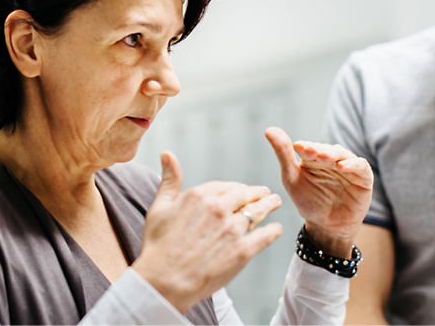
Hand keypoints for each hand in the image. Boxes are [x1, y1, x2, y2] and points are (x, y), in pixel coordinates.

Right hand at [132, 151, 282, 312]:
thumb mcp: (159, 208)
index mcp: (199, 196)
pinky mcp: (243, 251)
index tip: (242, 189)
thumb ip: (169, 180)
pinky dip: (273, 231)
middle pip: (245, 196)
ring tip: (275, 203)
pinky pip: (265, 236)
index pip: (226, 186)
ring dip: (269, 205)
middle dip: (257, 193)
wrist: (164, 281)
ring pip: (258, 212)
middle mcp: (219, 208)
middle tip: (266, 194)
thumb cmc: (158, 246)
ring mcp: (232, 230)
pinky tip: (276, 229)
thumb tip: (167, 153)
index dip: (236, 188)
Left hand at [265, 127, 372, 258]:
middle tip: (311, 152)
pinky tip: (342, 166)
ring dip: (334, 154)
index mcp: (314, 158)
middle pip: (327, 149)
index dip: (305, 147)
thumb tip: (269, 130)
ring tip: (325, 157)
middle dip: (319, 150)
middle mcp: (332, 159)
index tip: (297, 148)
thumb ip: (282, 155)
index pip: (310, 147)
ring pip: (344, 155)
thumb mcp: (291, 179)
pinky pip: (361, 166)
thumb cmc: (308, 201)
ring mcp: (349, 167)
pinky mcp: (363, 178)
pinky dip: (353, 164)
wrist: (326, 226)